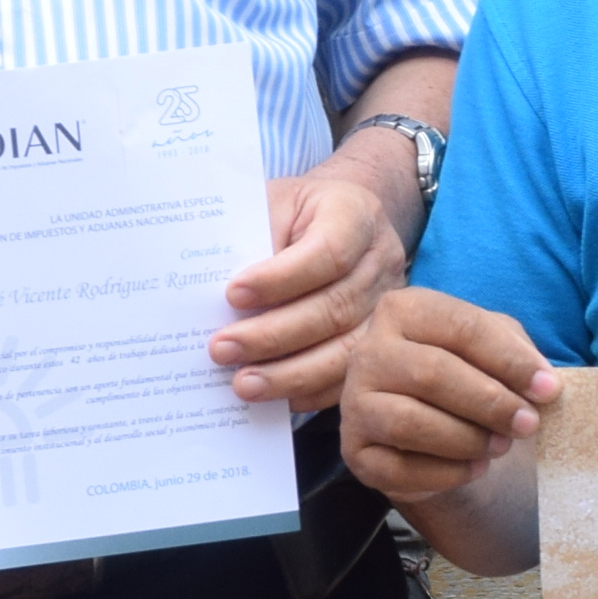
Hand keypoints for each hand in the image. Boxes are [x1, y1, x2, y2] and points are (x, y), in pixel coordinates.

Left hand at [213, 154, 419, 412]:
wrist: (344, 215)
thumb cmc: (298, 212)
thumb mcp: (275, 201)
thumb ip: (252, 236)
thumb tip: (210, 291)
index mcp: (355, 214)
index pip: (328, 251)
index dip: (281, 278)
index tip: (232, 294)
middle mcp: (380, 261)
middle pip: (334, 308)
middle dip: (272, 336)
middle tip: (221, 349)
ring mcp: (387, 305)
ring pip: (347, 350)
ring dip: (290, 373)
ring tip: (244, 384)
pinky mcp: (381, 340)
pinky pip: (351, 376)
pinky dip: (312, 392)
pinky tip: (277, 397)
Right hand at [339, 287, 558, 501]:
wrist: (435, 429)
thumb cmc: (468, 376)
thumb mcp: (495, 348)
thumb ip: (517, 353)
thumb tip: (542, 383)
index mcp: (402, 310)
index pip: (460, 326)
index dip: (510, 360)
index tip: (549, 390)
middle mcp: (369, 351)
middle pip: (432, 373)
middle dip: (490, 402)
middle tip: (528, 424)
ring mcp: (355, 403)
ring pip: (411, 422)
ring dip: (468, 439)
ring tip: (501, 445)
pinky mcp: (355, 452)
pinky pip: (400, 468)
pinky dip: (449, 473)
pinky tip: (475, 467)